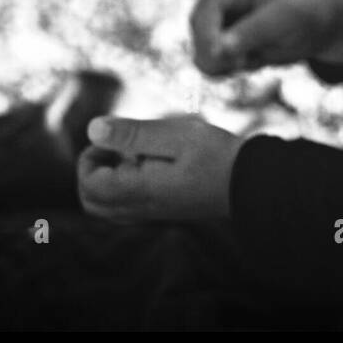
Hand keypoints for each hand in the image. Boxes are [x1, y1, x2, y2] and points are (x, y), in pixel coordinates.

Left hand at [77, 115, 246, 222]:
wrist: (253, 183)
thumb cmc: (216, 154)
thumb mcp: (174, 135)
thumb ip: (132, 134)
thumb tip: (92, 129)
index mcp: (138, 191)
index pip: (89, 185)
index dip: (90, 157)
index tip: (114, 137)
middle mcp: (141, 208)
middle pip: (92, 202)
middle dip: (92, 171)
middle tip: (116, 146)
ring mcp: (153, 213)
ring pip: (109, 208)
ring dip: (108, 179)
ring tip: (134, 153)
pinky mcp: (165, 210)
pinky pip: (128, 207)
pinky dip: (125, 186)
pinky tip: (150, 164)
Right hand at [188, 0, 342, 76]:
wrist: (323, 25)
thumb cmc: (310, 11)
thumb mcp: (290, 16)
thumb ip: (254, 31)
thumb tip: (219, 50)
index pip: (210, 3)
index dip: (207, 29)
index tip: (216, 55)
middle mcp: (226, 0)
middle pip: (198, 26)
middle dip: (212, 49)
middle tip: (240, 64)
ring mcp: (223, 21)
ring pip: (201, 47)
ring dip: (220, 62)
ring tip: (252, 60)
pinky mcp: (226, 43)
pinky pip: (213, 62)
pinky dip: (225, 69)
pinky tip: (250, 63)